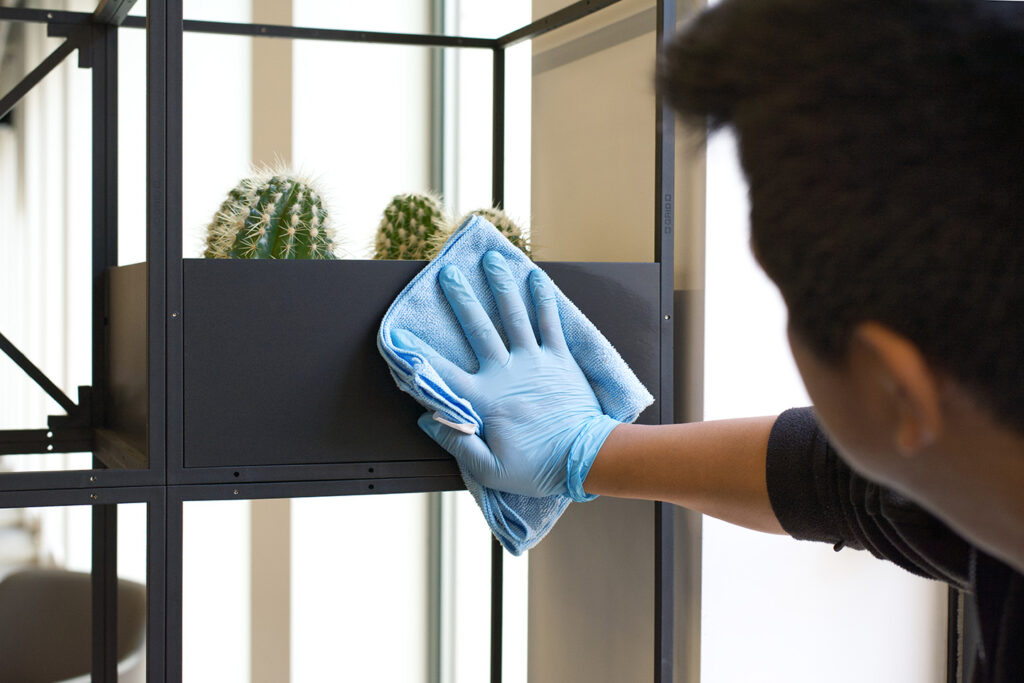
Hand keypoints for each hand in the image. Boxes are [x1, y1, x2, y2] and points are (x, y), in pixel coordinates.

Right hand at [390, 250, 619, 499]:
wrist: (586, 459)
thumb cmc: (537, 468)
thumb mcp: (489, 469)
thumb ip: (456, 443)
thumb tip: (426, 419)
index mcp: (484, 399)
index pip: (442, 373)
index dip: (417, 354)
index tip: (398, 335)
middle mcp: (506, 372)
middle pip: (478, 328)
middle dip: (461, 298)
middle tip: (448, 272)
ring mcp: (534, 361)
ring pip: (514, 315)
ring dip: (501, 286)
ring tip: (492, 260)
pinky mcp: (559, 359)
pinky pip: (550, 322)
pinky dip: (543, 298)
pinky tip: (537, 277)